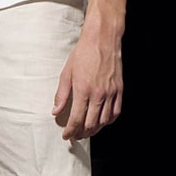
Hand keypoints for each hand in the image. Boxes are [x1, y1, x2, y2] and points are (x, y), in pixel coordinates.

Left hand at [52, 27, 122, 141]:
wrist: (102, 39)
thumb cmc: (83, 53)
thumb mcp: (67, 73)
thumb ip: (61, 94)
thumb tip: (55, 110)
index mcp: (83, 90)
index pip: (76, 119)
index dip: (70, 131)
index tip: (66, 136)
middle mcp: (98, 94)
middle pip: (91, 124)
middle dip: (82, 133)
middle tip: (75, 136)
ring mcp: (110, 93)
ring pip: (104, 121)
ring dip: (95, 129)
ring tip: (87, 131)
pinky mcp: (119, 89)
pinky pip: (116, 112)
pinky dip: (108, 121)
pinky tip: (102, 122)